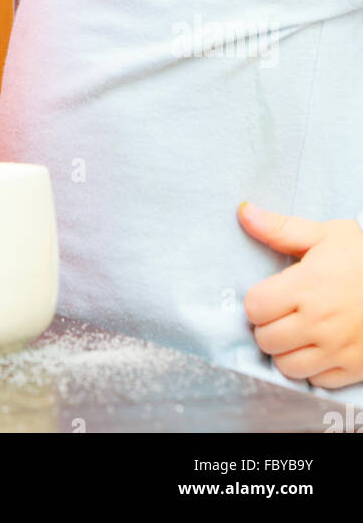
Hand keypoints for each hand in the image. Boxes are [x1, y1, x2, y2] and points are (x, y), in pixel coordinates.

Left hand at [239, 201, 362, 389]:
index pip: (255, 307)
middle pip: (266, 340)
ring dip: (285, 350)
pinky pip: (316, 381)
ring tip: (297, 331)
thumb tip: (243, 212)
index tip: (270, 294)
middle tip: (282, 313)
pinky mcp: (354, 368)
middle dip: (267, 325)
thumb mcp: (325, 234)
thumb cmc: (362, 257)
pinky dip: (312, 368)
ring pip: (287, 366)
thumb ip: (280, 228)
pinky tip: (318, 347)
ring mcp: (337, 349)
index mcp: (308, 286)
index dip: (257, 300)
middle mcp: (320, 322)